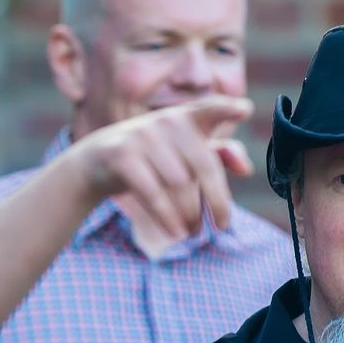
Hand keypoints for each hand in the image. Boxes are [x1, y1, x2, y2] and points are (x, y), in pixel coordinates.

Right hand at [71, 96, 254, 239]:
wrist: (96, 161)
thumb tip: (246, 169)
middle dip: (217, 201)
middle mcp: (167, 120)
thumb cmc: (153, 158)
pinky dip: (167, 218)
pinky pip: (153, 192)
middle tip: (221, 226)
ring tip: (193, 233)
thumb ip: (220, 156)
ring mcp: (142, 135)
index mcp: (188, 118)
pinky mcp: (121, 154)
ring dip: (190, 215)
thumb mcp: (185, 153)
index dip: (227, 108)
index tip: (246, 109)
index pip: (210, 109)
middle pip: (204, 166)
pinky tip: (176, 233)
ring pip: (179, 184)